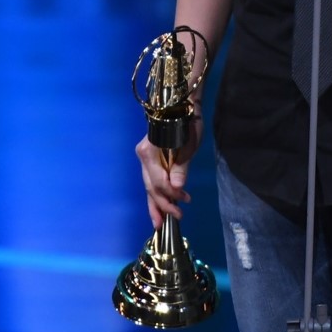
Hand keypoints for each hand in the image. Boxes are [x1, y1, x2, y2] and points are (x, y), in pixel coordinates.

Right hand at [136, 114, 203, 229]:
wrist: (181, 108)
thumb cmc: (187, 123)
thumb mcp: (188, 145)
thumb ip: (181, 167)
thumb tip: (177, 187)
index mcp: (149, 151)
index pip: (160, 181)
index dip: (172, 193)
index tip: (186, 199)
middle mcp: (143, 156)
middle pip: (151, 186)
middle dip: (162, 204)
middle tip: (174, 219)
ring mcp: (144, 159)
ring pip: (149, 186)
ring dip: (155, 204)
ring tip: (158, 223)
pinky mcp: (149, 161)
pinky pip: (151, 181)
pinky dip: (155, 195)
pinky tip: (157, 209)